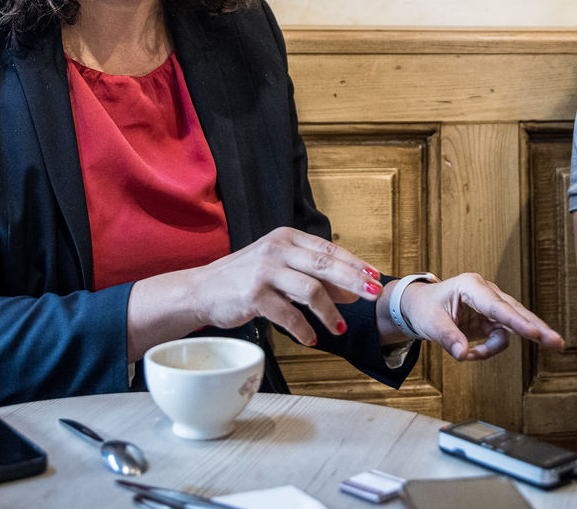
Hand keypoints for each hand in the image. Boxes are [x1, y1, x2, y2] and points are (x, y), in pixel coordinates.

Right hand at [184, 227, 383, 346]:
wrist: (202, 290)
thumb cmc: (244, 279)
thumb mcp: (278, 267)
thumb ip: (311, 275)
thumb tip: (352, 290)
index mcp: (286, 238)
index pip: (328, 249)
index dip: (354, 263)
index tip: (374, 276)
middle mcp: (277, 250)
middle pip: (325, 264)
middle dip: (353, 281)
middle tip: (372, 294)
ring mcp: (265, 272)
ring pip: (311, 290)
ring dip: (330, 312)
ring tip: (340, 328)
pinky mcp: (254, 296)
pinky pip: (289, 315)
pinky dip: (304, 329)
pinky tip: (312, 338)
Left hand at [393, 273, 563, 359]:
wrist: (420, 306)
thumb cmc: (425, 307)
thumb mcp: (430, 322)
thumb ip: (448, 337)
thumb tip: (462, 355)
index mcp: (472, 285)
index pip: (498, 306)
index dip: (517, 321)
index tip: (535, 334)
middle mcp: (487, 292)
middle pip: (517, 312)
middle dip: (537, 329)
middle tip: (558, 343)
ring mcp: (492, 306)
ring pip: (512, 326)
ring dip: (495, 347)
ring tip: (471, 356)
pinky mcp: (492, 319)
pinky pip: (500, 338)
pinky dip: (488, 349)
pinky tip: (471, 353)